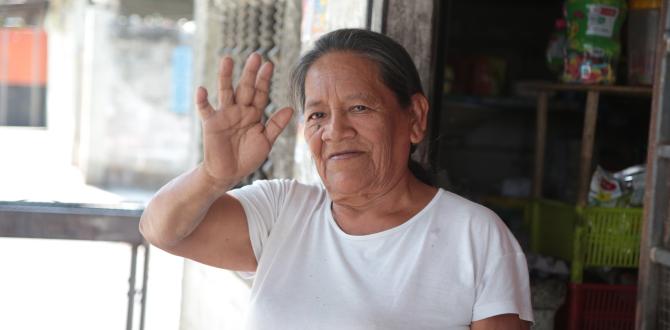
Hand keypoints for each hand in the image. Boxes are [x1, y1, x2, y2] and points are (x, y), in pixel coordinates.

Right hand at [196, 53, 293, 188]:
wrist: (229, 173)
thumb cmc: (247, 157)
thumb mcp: (265, 141)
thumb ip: (276, 125)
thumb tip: (290, 108)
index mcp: (254, 114)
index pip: (261, 93)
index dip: (265, 80)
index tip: (270, 64)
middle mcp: (239, 110)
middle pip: (245, 88)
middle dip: (250, 73)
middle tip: (256, 56)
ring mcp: (225, 115)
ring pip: (225, 91)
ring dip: (226, 76)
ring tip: (228, 59)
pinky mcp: (211, 123)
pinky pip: (205, 109)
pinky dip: (202, 100)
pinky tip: (202, 89)